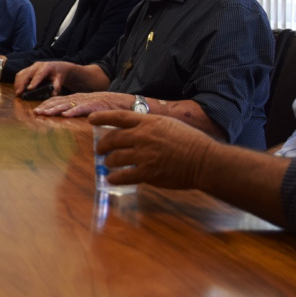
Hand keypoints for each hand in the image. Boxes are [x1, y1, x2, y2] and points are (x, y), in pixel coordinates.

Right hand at [14, 60, 75, 94]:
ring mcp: (31, 66)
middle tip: (19, 93)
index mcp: (47, 67)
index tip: (29, 89)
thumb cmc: (58, 74)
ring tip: (17, 93)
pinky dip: (17, 81)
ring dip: (18, 83)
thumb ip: (57, 87)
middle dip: (22, 83)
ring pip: (22, 73)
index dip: (34, 82)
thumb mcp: (60, 80)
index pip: (39, 74)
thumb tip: (52, 94)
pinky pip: (20, 74)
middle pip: (27, 73)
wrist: (57, 67)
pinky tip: (17, 88)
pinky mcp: (28, 69)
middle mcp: (37, 65)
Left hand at [33, 91, 133, 116]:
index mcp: (75, 99)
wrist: (122, 102)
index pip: (57, 100)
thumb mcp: (86, 106)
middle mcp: (78, 99)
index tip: (36, 110)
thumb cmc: (104, 106)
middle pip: (59, 102)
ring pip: (67, 105)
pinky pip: (82, 109)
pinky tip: (65, 115)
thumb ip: (75, 109)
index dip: (46, 104)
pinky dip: (73, 111)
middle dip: (46, 107)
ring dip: (55, 109)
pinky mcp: (94, 106)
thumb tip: (63, 117)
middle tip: (36, 112)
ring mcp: (85, 102)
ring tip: (45, 113)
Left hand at [90, 111, 214, 188]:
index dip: (102, 117)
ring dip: (108, 162)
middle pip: (112, 139)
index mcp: (148, 122)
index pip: (118, 117)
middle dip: (102, 145)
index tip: (91, 119)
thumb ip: (149, 126)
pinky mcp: (147, 172)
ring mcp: (144, 155)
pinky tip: (111, 179)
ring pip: (115, 158)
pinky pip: (123, 176)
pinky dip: (114, 178)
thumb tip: (134, 129)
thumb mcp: (168, 124)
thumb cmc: (190, 141)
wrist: (204, 160)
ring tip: (108, 164)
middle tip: (99, 150)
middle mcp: (142, 136)